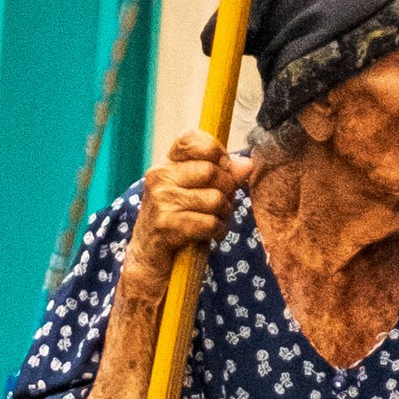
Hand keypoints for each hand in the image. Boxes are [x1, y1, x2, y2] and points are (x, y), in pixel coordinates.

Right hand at [124, 130, 242, 292]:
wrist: (150, 260)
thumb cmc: (179, 222)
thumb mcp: (197, 194)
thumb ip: (223, 175)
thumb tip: (247, 163)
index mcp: (166, 164)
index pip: (191, 138)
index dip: (215, 150)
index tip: (221, 167)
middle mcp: (159, 177)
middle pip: (211, 171)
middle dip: (226, 190)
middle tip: (220, 204)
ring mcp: (161, 200)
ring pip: (214, 198)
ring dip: (223, 214)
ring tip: (214, 220)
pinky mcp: (167, 225)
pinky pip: (210, 222)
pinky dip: (217, 231)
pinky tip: (209, 235)